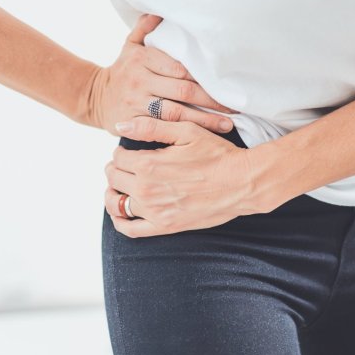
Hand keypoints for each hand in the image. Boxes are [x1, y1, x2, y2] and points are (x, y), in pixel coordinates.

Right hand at [87, 13, 239, 135]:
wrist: (93, 97)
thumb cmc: (122, 70)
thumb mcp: (129, 46)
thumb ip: (145, 29)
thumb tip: (160, 10)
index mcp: (143, 59)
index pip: (180, 68)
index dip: (204, 78)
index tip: (226, 84)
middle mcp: (140, 80)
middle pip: (183, 91)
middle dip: (211, 101)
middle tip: (235, 107)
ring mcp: (136, 103)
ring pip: (176, 113)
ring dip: (204, 120)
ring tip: (228, 125)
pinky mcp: (133, 123)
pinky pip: (163, 129)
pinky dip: (183, 133)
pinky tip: (202, 137)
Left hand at [103, 116, 263, 237]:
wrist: (242, 183)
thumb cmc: (217, 154)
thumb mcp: (186, 131)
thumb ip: (150, 126)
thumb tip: (120, 125)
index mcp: (149, 164)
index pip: (118, 157)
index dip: (122, 151)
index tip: (130, 150)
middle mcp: (147, 190)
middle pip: (113, 178)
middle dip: (116, 168)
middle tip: (126, 165)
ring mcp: (154, 211)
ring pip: (116, 203)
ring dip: (112, 193)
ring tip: (119, 186)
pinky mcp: (165, 226)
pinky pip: (130, 229)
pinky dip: (120, 221)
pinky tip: (122, 212)